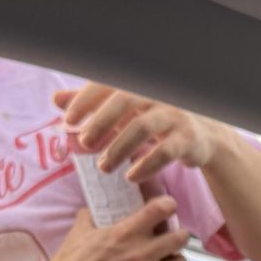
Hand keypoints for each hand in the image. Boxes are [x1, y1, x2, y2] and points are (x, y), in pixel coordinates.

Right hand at [36, 198, 200, 260]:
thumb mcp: (79, 232)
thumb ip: (89, 217)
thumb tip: (91, 208)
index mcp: (125, 233)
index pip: (159, 210)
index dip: (169, 205)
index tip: (169, 206)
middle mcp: (141, 254)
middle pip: (179, 239)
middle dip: (179, 237)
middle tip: (173, 238)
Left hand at [56, 84, 226, 183]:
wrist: (204, 136)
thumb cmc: (159, 120)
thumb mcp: (127, 111)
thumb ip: (94, 104)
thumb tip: (56, 100)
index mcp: (140, 86)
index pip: (108, 84)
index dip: (85, 99)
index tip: (68, 120)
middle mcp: (158, 96)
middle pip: (125, 101)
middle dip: (100, 122)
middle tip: (84, 143)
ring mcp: (175, 116)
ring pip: (143, 126)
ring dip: (119, 148)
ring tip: (103, 167)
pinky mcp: (188, 139)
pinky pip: (165, 151)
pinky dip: (145, 165)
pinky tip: (131, 176)